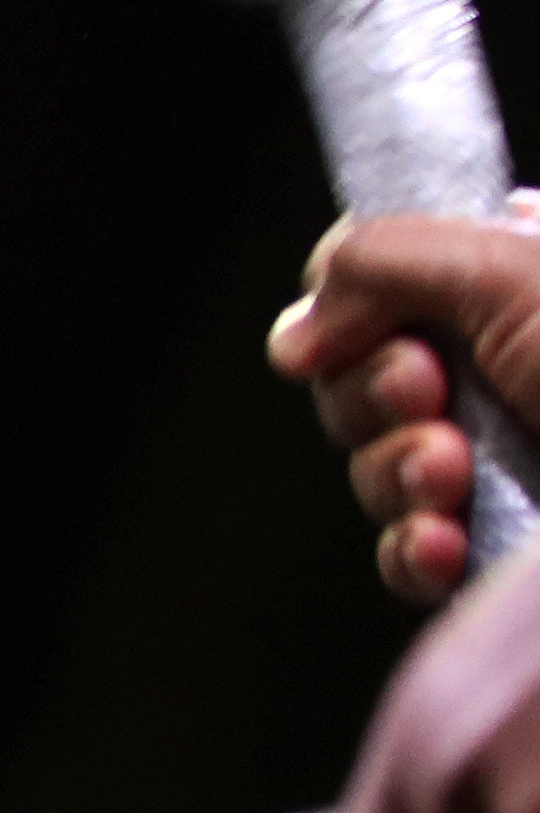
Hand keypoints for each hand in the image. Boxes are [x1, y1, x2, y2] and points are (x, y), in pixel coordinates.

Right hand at [264, 194, 539, 602]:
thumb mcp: (513, 270)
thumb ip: (388, 261)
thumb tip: (297, 327)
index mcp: (529, 283)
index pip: (389, 279)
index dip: (359, 307)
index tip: (384, 331)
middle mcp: (520, 366)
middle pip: (366, 372)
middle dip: (378, 395)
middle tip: (431, 398)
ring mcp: (516, 462)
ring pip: (381, 464)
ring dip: (397, 472)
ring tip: (452, 476)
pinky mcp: (512, 549)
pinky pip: (412, 551)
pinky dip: (413, 549)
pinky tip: (445, 541)